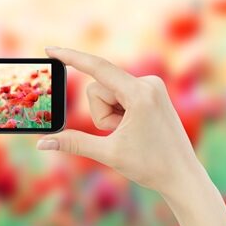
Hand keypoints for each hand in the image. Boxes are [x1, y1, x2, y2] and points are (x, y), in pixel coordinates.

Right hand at [36, 47, 200, 193]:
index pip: (97, 68)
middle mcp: (147, 83)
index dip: (70, 57)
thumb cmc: (151, 166)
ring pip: (107, 93)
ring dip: (109, 115)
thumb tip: (42, 144)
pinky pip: (119, 95)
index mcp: (139, 94)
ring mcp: (150, 86)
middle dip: (100, 114)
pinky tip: (135, 127)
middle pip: (98, 89)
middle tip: (120, 134)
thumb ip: (73, 143)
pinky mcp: (151, 92)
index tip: (49, 49)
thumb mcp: (107, 154)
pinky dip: (117, 112)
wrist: (182, 176)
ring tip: (130, 132)